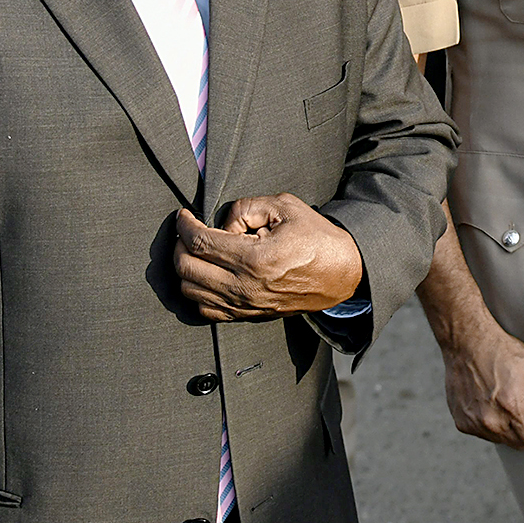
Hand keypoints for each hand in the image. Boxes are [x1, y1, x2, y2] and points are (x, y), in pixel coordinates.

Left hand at [174, 196, 362, 321]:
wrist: (343, 274)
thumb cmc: (317, 239)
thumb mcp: (286, 207)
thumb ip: (247, 207)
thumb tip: (222, 224)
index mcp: (254, 258)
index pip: (199, 241)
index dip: (184, 225)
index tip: (183, 215)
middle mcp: (245, 286)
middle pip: (187, 267)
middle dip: (180, 244)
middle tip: (188, 231)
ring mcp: (245, 304)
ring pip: (191, 290)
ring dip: (187, 268)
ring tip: (198, 252)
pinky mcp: (248, 315)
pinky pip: (205, 310)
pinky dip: (197, 291)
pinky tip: (207, 274)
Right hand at [439, 314, 523, 448]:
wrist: (466, 341)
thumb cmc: (504, 351)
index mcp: (512, 409)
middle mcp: (490, 421)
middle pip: (521, 443)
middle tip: (522, 400)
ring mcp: (473, 424)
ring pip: (502, 440)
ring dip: (507, 426)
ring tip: (504, 398)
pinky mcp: (461, 423)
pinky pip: (484, 434)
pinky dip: (489, 423)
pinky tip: (489, 400)